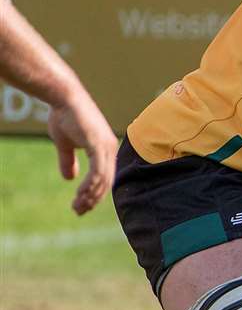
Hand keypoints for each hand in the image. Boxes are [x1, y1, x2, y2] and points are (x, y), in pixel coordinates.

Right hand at [47, 98, 117, 214]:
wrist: (63, 98)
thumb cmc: (64, 116)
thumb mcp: (66, 144)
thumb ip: (69, 161)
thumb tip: (69, 178)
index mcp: (105, 149)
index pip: (105, 177)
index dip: (95, 193)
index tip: (82, 206)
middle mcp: (110, 149)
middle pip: (106, 182)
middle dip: (93, 199)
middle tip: (79, 211)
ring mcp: (106, 146)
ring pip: (103, 179)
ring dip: (90, 195)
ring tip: (78, 206)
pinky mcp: (98, 144)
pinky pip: (98, 171)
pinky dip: (90, 185)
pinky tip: (81, 194)